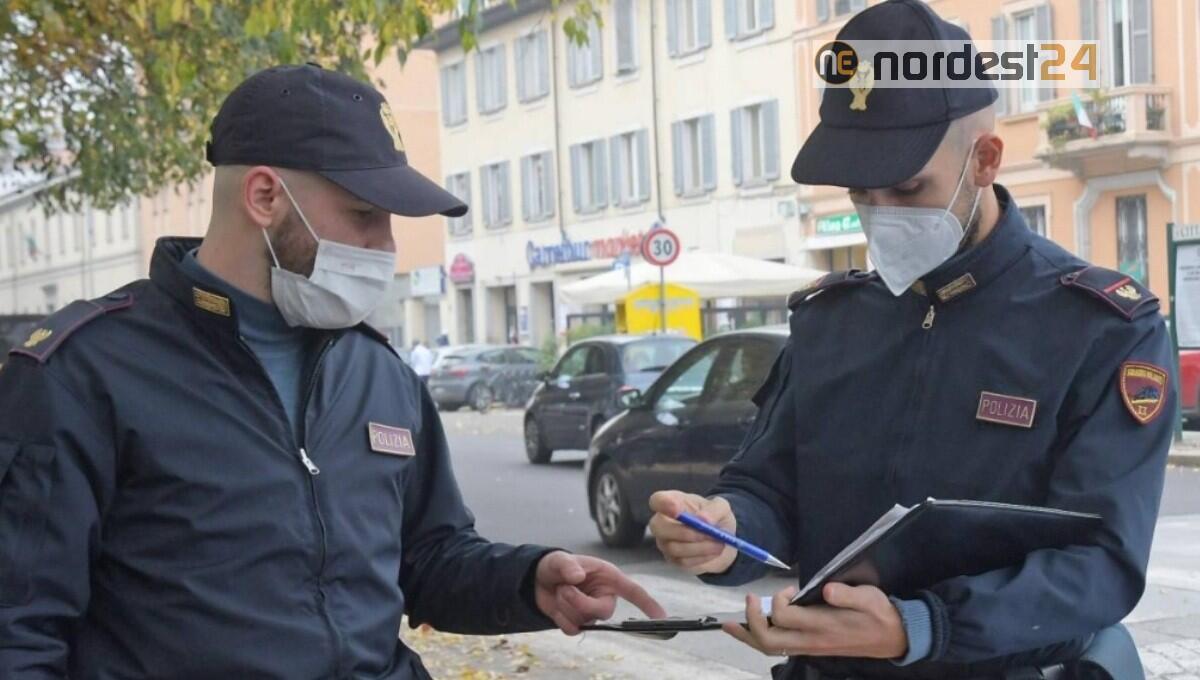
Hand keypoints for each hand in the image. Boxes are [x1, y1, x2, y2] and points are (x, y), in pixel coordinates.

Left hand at [534, 552, 666, 634]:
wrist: (538, 580)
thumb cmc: (557, 566)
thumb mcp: (559, 560)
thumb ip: (568, 566)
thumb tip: (577, 577)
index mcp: (609, 578)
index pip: (634, 591)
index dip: (648, 604)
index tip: (662, 617)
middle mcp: (604, 596)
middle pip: (603, 611)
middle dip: (580, 603)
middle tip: (563, 589)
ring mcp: (592, 612)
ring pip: (585, 620)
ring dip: (566, 606)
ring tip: (560, 591)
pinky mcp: (579, 623)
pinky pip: (573, 629)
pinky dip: (560, 618)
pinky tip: (557, 605)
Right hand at [648, 490, 737, 574]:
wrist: (721, 538)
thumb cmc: (715, 517)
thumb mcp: (721, 507)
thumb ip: (713, 510)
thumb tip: (703, 519)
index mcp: (672, 502)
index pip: (657, 501)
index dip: (663, 505)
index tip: (677, 511)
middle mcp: (662, 522)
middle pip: (658, 527)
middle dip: (684, 532)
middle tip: (707, 533)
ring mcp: (665, 543)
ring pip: (674, 548)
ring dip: (700, 547)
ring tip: (719, 543)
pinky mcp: (674, 560)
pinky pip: (684, 561)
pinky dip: (702, 557)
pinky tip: (714, 551)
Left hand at [723, 584, 907, 659]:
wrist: (894, 637)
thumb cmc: (879, 614)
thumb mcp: (869, 598)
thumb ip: (848, 594)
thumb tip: (828, 589)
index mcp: (824, 625)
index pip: (786, 617)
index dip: (779, 601)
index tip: (788, 589)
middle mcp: (812, 641)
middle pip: (770, 640)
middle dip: (752, 622)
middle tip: (749, 600)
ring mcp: (810, 647)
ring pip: (770, 648)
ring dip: (748, 635)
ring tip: (729, 624)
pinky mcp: (810, 648)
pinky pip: (778, 648)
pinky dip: (759, 639)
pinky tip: (747, 630)